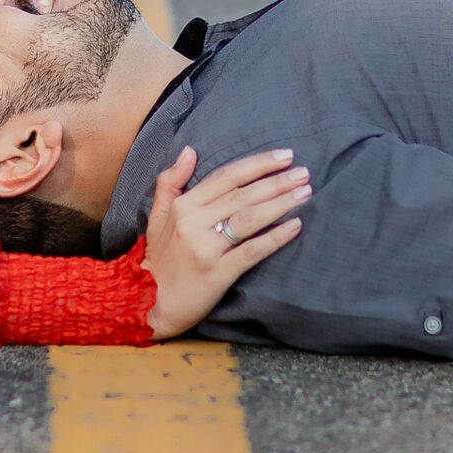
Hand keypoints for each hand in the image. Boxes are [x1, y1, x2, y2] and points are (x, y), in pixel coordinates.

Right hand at [141, 145, 308, 338]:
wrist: (147, 302)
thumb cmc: (158, 258)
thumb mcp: (156, 215)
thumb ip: (170, 180)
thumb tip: (190, 150)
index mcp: (183, 206)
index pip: (226, 177)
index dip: (257, 164)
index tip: (284, 156)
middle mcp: (193, 223)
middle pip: (242, 195)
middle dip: (276, 181)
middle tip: (305, 173)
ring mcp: (205, 249)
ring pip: (248, 219)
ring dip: (280, 203)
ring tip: (305, 193)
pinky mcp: (217, 273)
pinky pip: (251, 252)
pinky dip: (274, 238)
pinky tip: (295, 226)